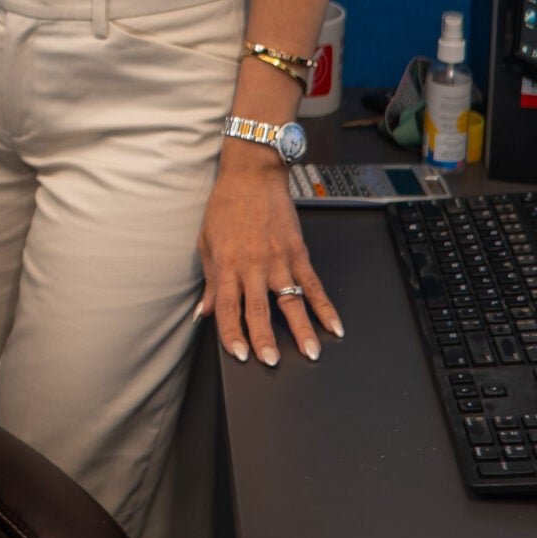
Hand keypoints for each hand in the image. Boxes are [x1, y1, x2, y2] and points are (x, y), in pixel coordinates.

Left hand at [197, 146, 342, 367]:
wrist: (252, 175)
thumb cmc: (226, 205)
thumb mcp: (206, 242)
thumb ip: (208, 281)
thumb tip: (203, 313)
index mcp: (227, 265)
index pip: (227, 308)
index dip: (232, 334)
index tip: (238, 354)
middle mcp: (253, 265)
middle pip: (258, 310)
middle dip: (265, 340)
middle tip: (272, 362)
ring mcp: (278, 259)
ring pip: (291, 301)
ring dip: (302, 330)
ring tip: (311, 353)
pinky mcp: (298, 252)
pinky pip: (313, 284)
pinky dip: (324, 306)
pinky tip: (334, 325)